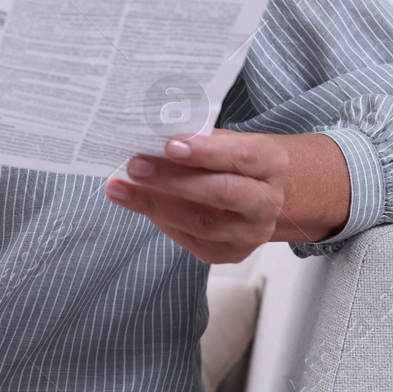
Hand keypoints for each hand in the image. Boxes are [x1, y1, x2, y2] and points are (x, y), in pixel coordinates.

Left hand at [103, 129, 289, 264]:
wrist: (263, 195)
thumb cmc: (237, 161)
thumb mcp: (228, 141)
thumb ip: (198, 141)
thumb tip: (151, 138)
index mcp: (271, 164)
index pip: (240, 157)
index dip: (204, 152)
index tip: (169, 145)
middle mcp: (266, 202)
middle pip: (222, 194)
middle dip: (173, 180)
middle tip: (135, 167)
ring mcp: (251, 233)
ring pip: (202, 224)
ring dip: (156, 205)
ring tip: (121, 189)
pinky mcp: (232, 253)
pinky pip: (193, 240)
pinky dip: (163, 221)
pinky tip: (142, 205)